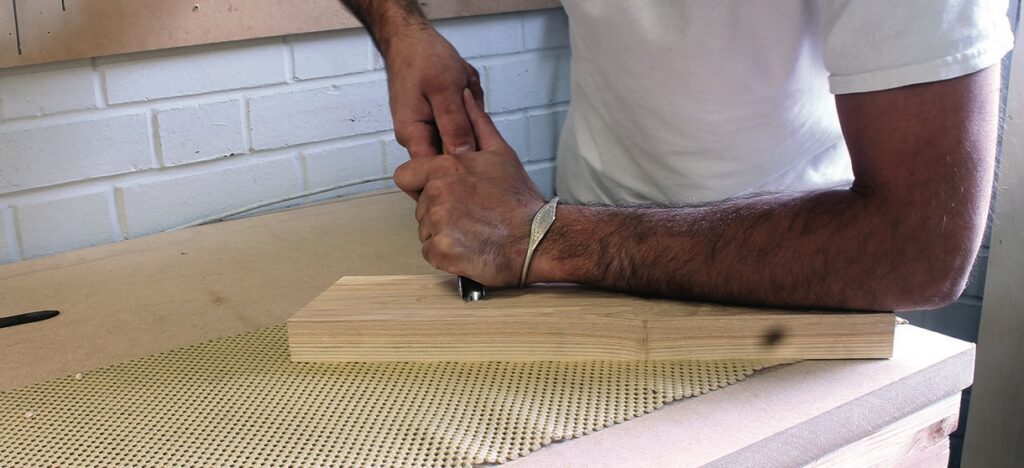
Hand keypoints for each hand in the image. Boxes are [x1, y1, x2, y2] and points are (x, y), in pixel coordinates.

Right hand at [383, 27, 484, 157]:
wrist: (411, 38)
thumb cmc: (422, 58)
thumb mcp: (445, 90)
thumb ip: (455, 125)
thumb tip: (464, 157)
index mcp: (413, 135)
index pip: (435, 172)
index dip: (459, 167)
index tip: (477, 150)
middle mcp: (418, 137)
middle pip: (453, 155)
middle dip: (470, 131)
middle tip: (469, 101)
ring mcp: (428, 128)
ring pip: (460, 136)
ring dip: (470, 116)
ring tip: (463, 89)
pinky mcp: (437, 119)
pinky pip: (461, 123)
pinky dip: (468, 107)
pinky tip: (465, 89)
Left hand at [394, 89, 545, 285]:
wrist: (536, 240)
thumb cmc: (520, 200)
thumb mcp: (501, 154)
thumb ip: (477, 123)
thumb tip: (465, 94)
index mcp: (445, 168)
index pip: (405, 175)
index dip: (422, 184)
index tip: (445, 191)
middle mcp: (435, 194)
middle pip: (420, 205)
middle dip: (438, 210)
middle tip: (471, 214)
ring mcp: (436, 224)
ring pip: (425, 229)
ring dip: (444, 232)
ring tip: (474, 231)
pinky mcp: (440, 251)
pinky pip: (431, 251)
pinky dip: (447, 254)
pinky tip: (470, 247)